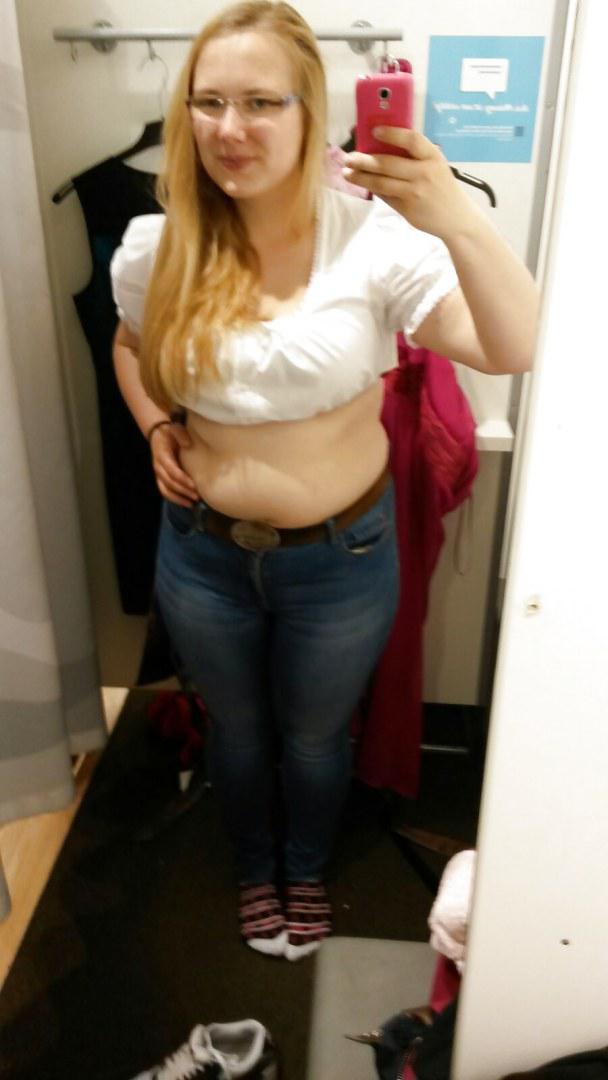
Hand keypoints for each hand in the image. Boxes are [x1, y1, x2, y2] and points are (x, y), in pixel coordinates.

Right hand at [149, 423, 198, 506]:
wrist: (158, 435)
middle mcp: (158, 467)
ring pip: (166, 490)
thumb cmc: (169, 433)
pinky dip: (175, 499)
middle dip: (183, 491)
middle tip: (197, 496)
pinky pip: (166, 492)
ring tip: (192, 503)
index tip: (194, 485)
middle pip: (170, 483)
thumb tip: (188, 444)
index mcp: (162, 456)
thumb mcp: (174, 429)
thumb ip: (181, 435)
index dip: (182, 479)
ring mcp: (159, 474)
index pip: (172, 471)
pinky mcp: (161, 478)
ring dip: (178, 498)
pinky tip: (186, 503)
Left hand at [342, 127, 478, 241]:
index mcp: (433, 156)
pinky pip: (385, 196)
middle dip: (364, 160)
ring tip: (347, 173)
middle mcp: (424, 173)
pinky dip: (372, 189)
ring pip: (381, 182)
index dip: (391, 134)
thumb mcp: (436, 166)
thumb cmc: (442, 187)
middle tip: (348, 157)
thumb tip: (382, 147)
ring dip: (361, 177)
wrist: (456, 218)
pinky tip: (363, 184)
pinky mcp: (408, 209)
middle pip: (388, 163)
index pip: (411, 139)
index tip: (374, 131)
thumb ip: (415, 157)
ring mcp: (415, 192)